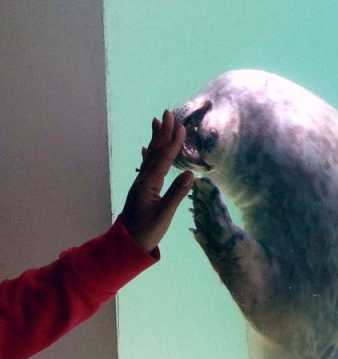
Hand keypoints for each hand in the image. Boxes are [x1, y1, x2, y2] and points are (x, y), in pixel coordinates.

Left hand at [119, 110, 194, 252]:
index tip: (181, 127)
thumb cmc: (146, 232)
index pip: (164, 159)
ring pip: (150, 156)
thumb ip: (176, 194)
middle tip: (167, 114)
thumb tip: (191, 174)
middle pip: (154, 152)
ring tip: (157, 122)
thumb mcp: (163, 215)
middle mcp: (143, 180)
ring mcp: (141, 183)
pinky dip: (149, 153)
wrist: (127, 244)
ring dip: (155, 139)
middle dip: (162, 133)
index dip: (173, 143)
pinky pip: (147, 165)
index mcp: (148, 184)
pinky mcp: (142, 189)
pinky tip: (147, 148)